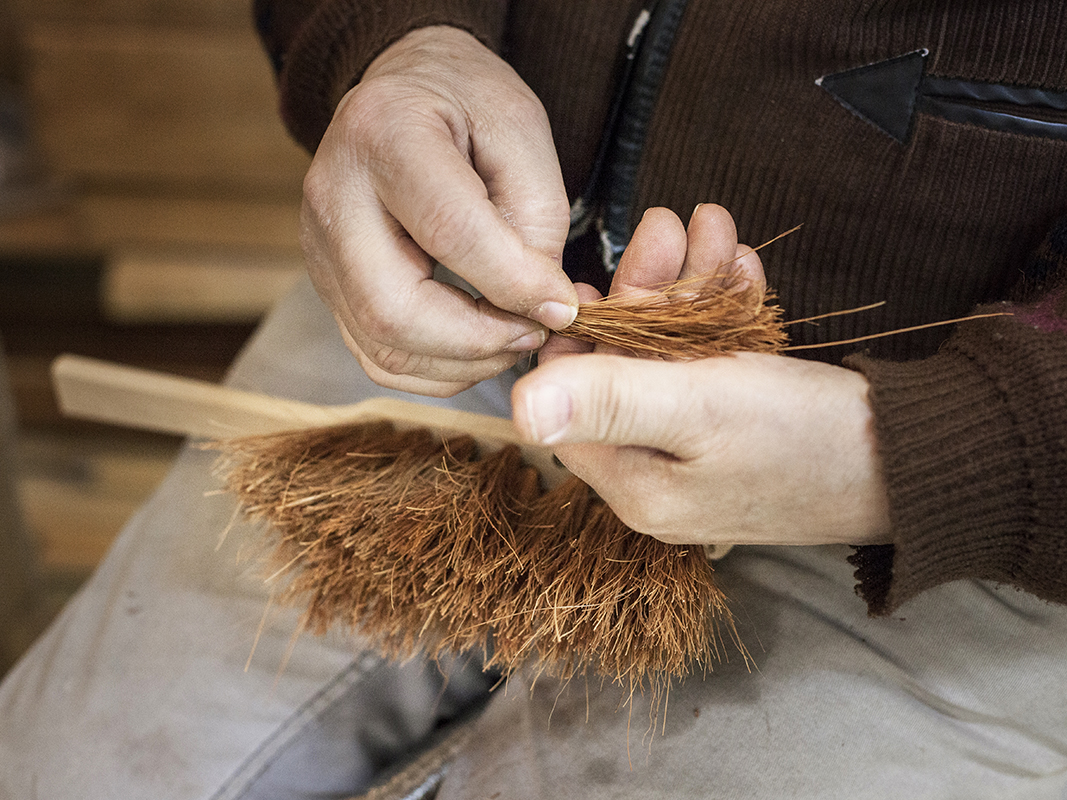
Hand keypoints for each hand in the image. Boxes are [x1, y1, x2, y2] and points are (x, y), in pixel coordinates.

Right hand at [301, 26, 577, 396]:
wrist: (402, 91)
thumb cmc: (466, 104)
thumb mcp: (521, 132)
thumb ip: (536, 220)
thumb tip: (543, 310)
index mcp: (385, 133)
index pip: (449, 232)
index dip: (514, 283)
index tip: (563, 307)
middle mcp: (334, 194)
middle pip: (393, 309)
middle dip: (479, 340)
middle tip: (534, 332)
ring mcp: (319, 247)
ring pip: (382, 346)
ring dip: (462, 364)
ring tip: (512, 337)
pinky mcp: (327, 284)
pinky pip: (376, 356)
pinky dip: (437, 370)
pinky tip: (478, 346)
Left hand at [511, 205, 891, 545]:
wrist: (919, 463)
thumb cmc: (809, 440)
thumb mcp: (702, 409)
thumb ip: (611, 400)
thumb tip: (514, 408)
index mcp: (632, 481)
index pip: (571, 401)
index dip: (581, 333)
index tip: (600, 276)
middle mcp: (656, 472)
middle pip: (624, 369)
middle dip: (648, 292)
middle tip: (671, 225)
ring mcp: (697, 450)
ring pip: (673, 356)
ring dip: (691, 288)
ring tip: (715, 228)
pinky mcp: (737, 427)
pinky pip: (713, 363)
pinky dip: (725, 312)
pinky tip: (741, 265)